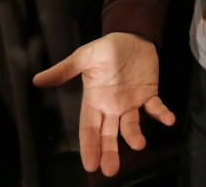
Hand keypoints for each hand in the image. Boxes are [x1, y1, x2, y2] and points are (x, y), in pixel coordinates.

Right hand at [32, 32, 175, 176]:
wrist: (132, 35)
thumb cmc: (107, 47)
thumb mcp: (84, 56)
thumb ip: (65, 70)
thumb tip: (37, 80)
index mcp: (95, 100)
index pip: (89, 128)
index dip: (89, 146)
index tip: (91, 165)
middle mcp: (112, 106)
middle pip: (109, 134)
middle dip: (109, 152)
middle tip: (110, 170)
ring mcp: (131, 102)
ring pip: (131, 125)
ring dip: (134, 135)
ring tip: (138, 144)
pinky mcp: (149, 94)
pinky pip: (155, 107)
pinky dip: (162, 114)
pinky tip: (168, 120)